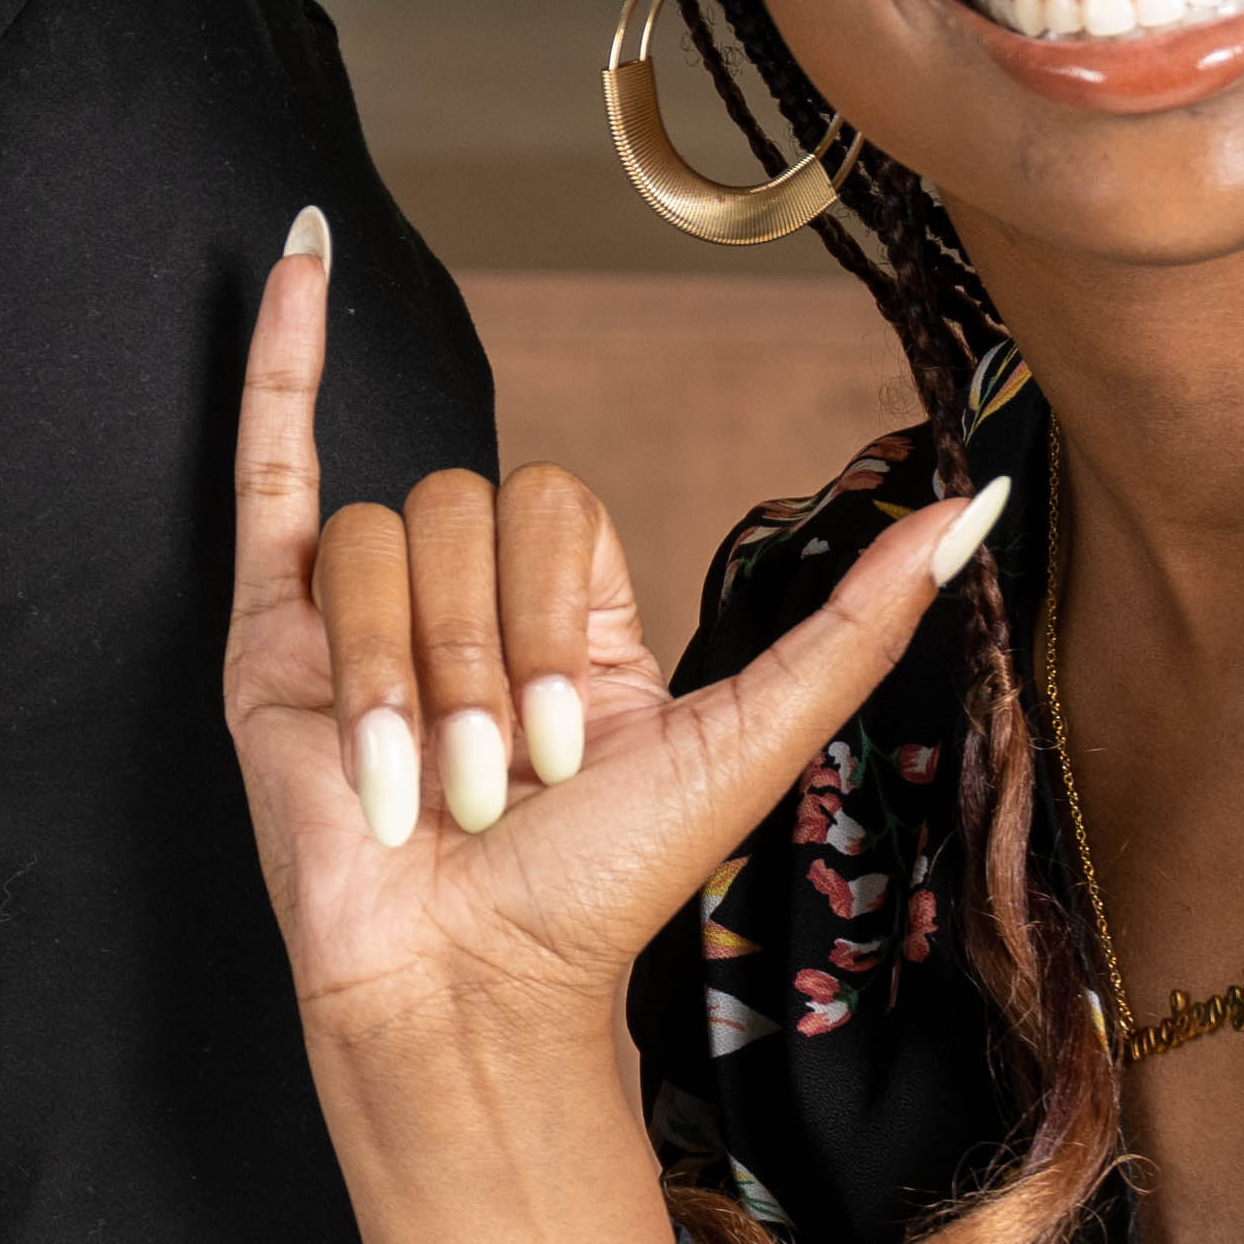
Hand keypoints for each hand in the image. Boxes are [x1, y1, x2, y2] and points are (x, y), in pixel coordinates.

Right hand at [220, 214, 1006, 1076]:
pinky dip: (277, 360)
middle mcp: (462, 596)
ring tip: (419, 785)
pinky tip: (296, 257)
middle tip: (494, 777)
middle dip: (482, 657)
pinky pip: (269, 462)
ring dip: (401, 673)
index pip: (552, 499)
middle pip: (463, 507)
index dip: (553, 609)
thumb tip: (976, 508)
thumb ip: (856, 625)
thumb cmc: (598, 892)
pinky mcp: (267, 636)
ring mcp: (358, 608)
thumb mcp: (746, 740)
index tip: (569, 745)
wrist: (468, 985)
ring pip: (377, 537)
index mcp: (568, 611)